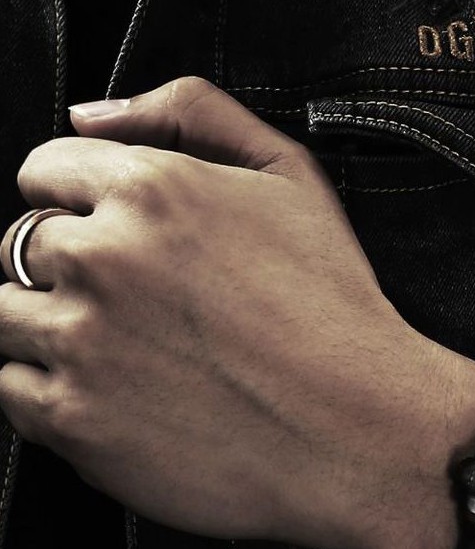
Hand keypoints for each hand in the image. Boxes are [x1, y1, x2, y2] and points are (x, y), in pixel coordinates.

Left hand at [0, 77, 474, 548]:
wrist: (365, 436)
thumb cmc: (339, 315)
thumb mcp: (295, 179)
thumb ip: (194, 112)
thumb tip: (89, 116)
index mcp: (149, 191)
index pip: (44, 174)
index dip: (77, 206)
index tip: (111, 241)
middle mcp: (102, 260)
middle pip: (21, 248)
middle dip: (69, 273)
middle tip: (136, 312)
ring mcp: (81, 344)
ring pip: (7, 318)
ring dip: (51, 331)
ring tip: (127, 359)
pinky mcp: (75, 421)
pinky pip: (13, 392)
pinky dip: (50, 394)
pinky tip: (118, 399)